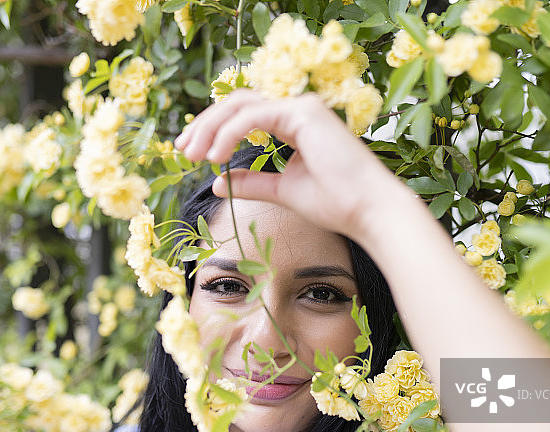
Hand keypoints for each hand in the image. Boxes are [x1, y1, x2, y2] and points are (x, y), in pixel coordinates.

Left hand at [174, 90, 401, 238]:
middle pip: (237, 103)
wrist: (367, 211)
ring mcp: (301, 106)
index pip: (244, 114)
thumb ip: (253, 182)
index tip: (192, 151)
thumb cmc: (336, 202)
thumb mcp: (282, 190)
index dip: (213, 129)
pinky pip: (253, 115)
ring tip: (193, 153)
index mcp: (294, 123)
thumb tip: (218, 182)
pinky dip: (229, 132)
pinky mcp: (303, 112)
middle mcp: (297, 108)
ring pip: (240, 104)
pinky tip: (215, 155)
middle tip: (182, 149)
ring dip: (210, 127)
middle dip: (204, 124)